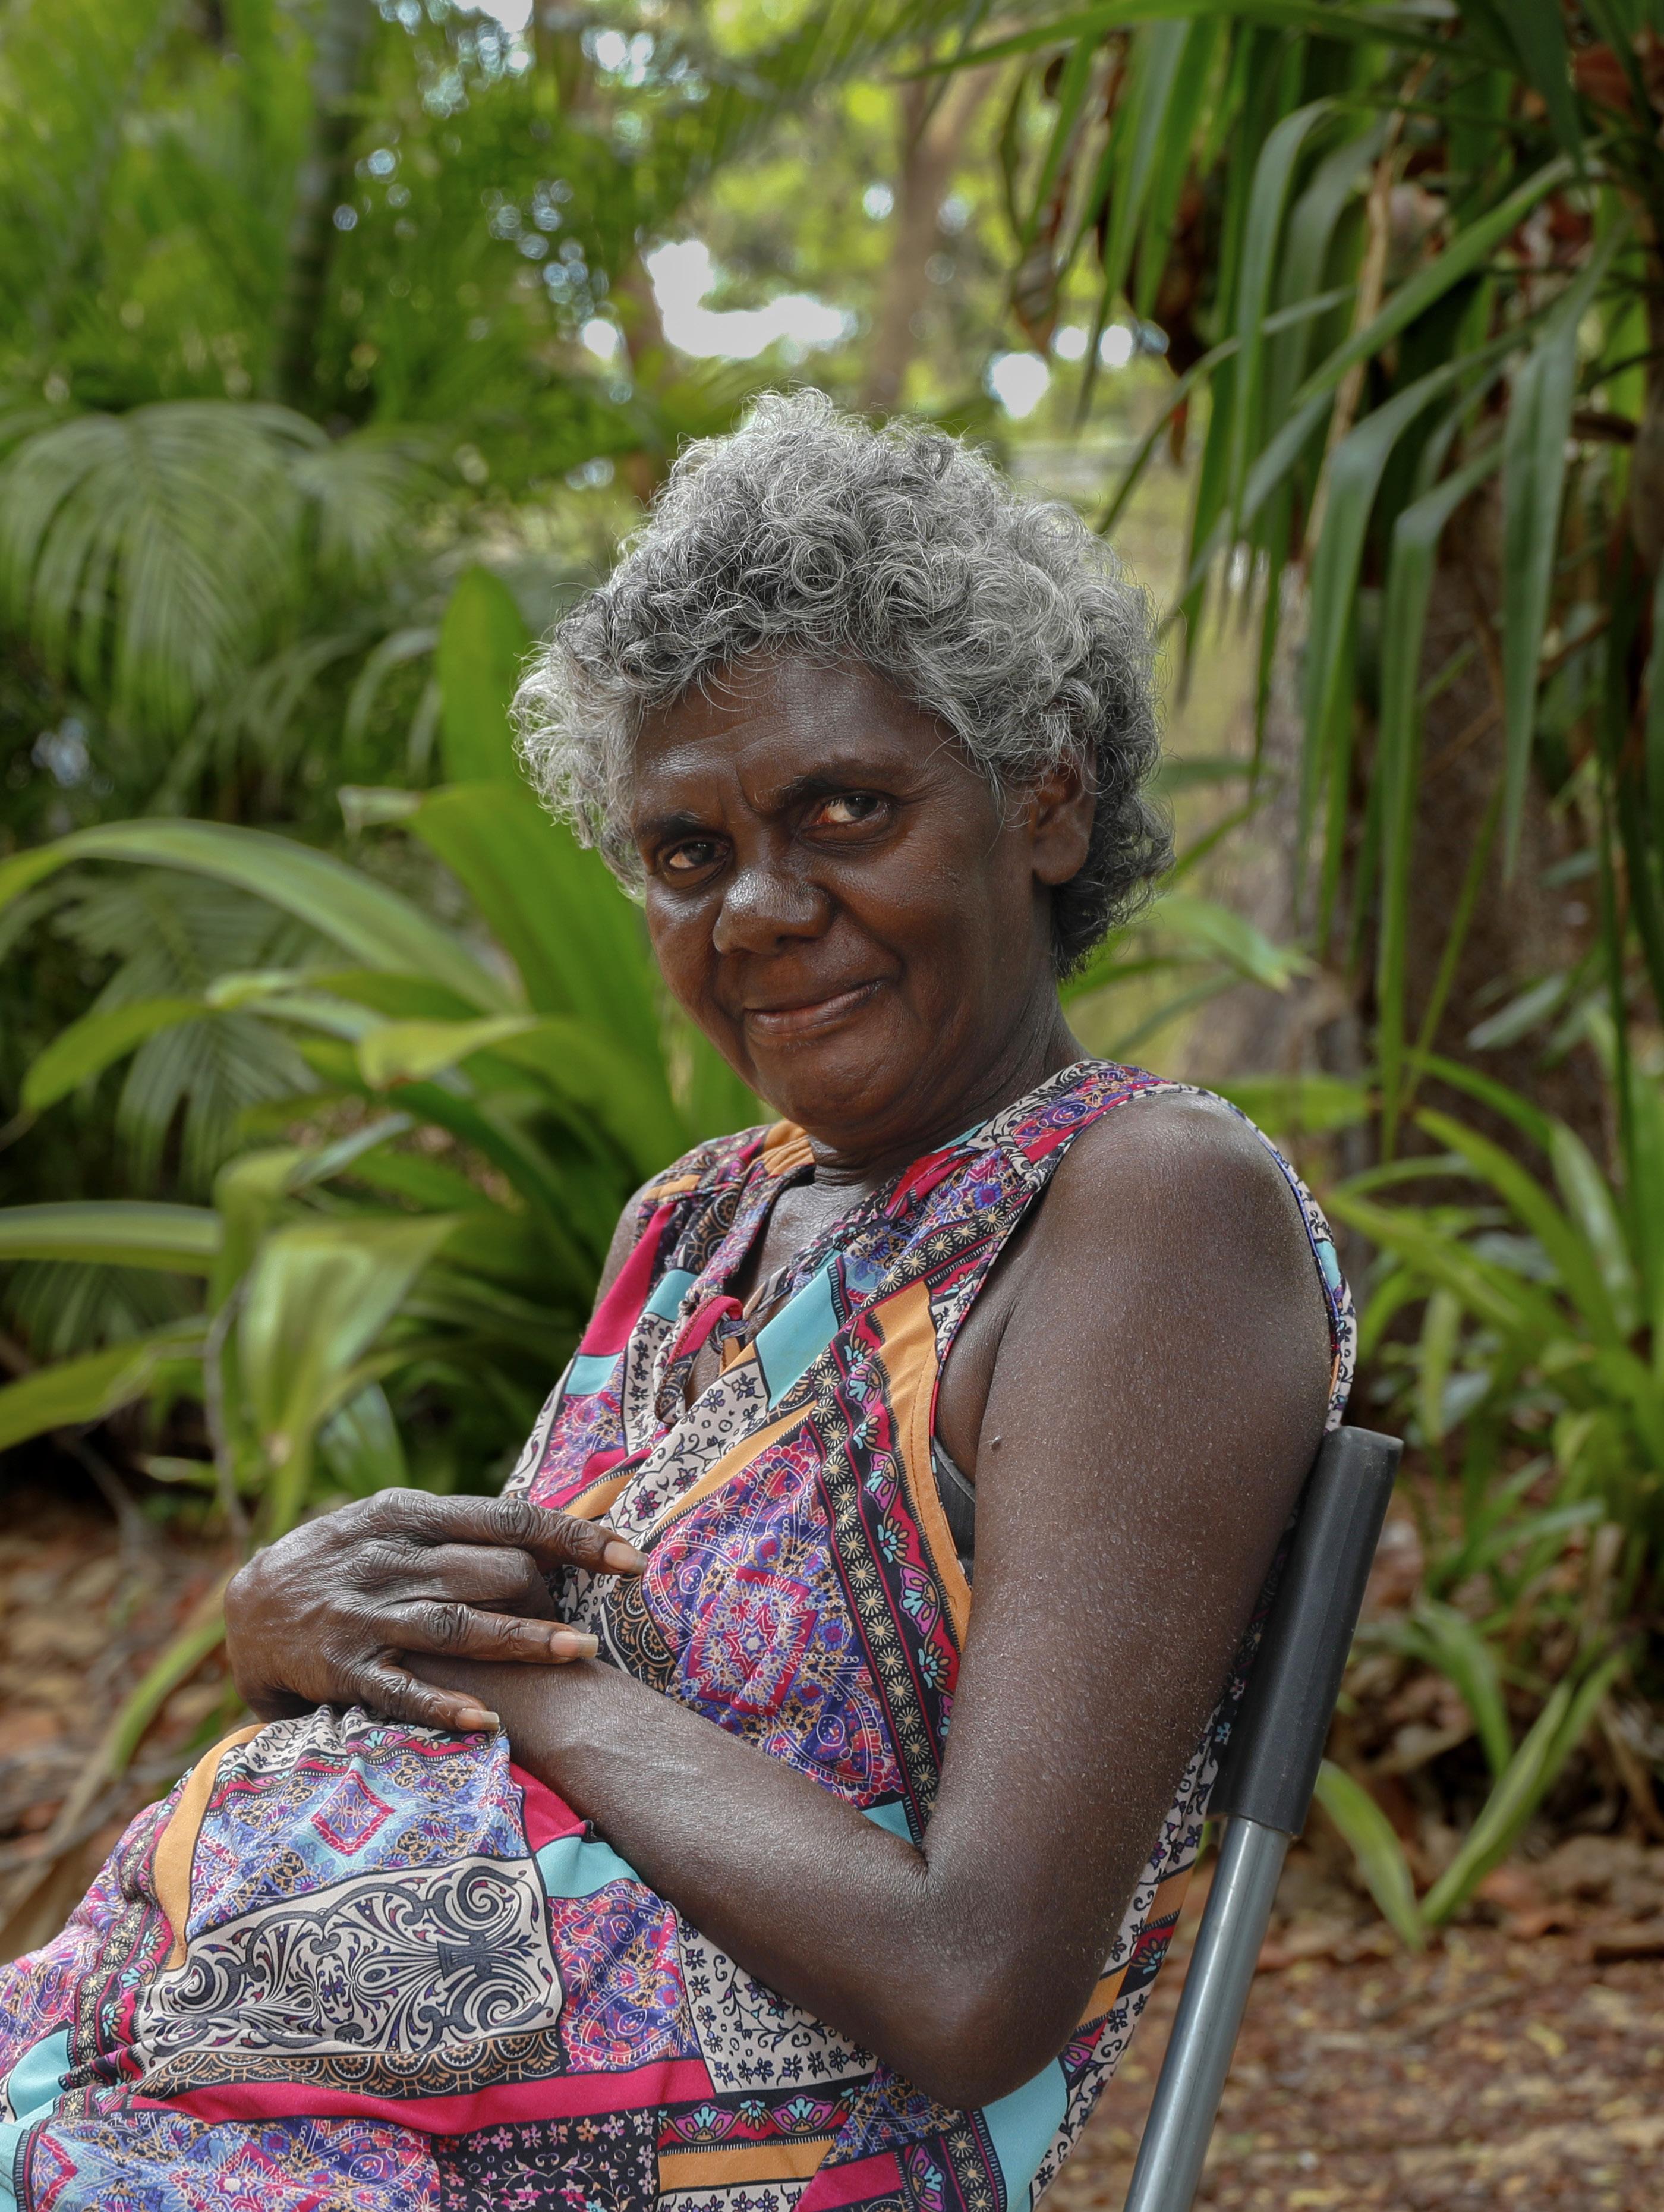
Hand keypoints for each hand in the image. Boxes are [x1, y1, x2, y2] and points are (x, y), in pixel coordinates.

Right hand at [224, 1488, 645, 1733]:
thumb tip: (547, 1537)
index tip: (632, 1558)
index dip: (576, 1538)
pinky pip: (402, 1688)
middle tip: (585, 1630)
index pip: (511, 1517)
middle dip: (550, 1598)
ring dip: (524, 1641)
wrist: (246, 1605)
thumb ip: (462, 1529)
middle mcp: (392, 1557)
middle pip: (494, 1570)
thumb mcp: (396, 1523)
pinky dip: (446, 1704)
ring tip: (580, 1654)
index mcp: (412, 1514)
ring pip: (460, 1625)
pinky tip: (490, 1720)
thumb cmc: (348, 1561)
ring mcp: (366, 1613)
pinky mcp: (341, 1667)